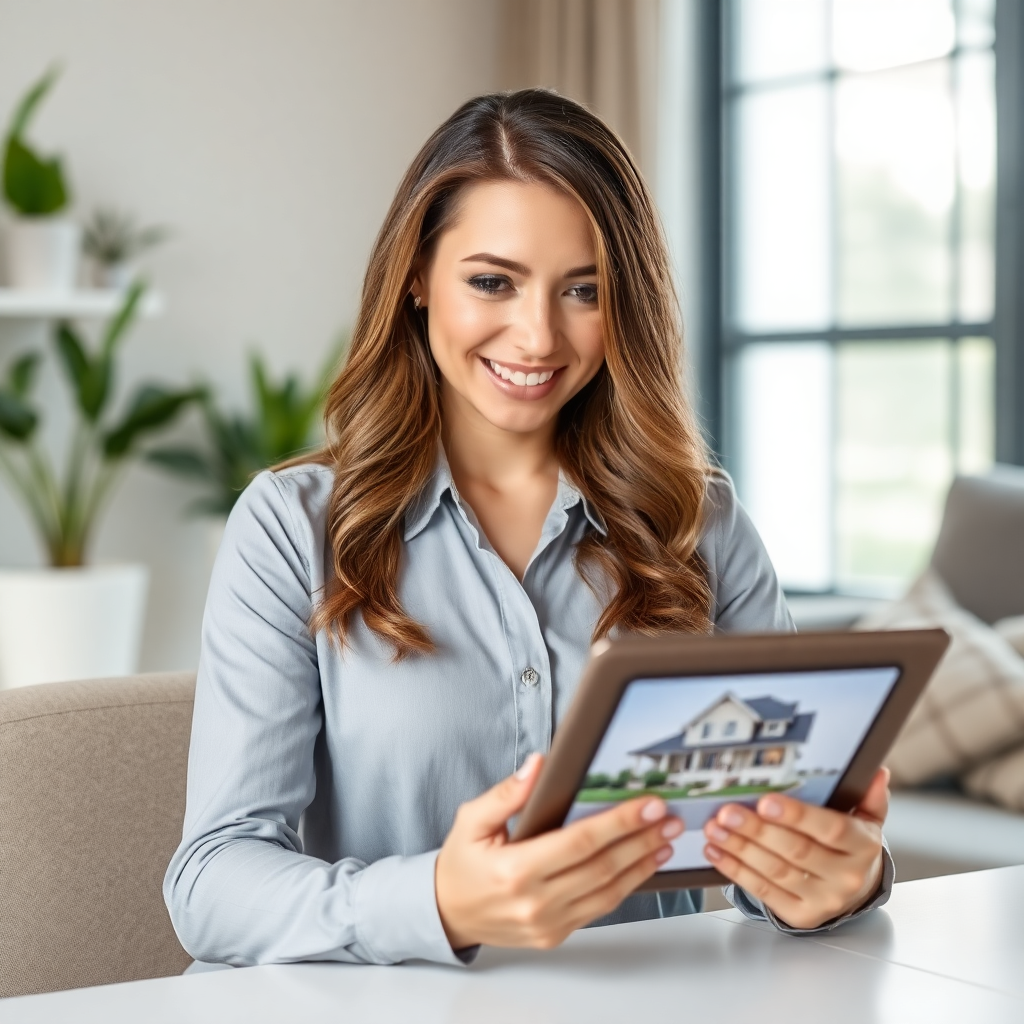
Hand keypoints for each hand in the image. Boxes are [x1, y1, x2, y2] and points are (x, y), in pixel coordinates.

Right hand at [435, 753, 682, 949]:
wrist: (447, 912)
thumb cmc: (461, 865)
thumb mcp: (471, 820)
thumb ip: (506, 793)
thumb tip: (537, 765)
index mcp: (515, 870)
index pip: (580, 842)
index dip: (619, 822)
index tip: (647, 805)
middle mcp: (535, 902)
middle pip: (603, 867)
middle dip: (641, 839)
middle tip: (667, 817)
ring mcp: (548, 923)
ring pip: (608, 892)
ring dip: (642, 864)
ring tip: (664, 839)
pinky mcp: (556, 934)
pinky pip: (599, 908)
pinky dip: (625, 886)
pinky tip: (640, 865)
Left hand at [702, 767, 889, 930]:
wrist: (856, 891)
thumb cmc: (852, 846)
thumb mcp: (867, 820)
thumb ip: (870, 796)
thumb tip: (877, 772)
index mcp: (862, 846)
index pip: (830, 829)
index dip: (796, 816)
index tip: (766, 801)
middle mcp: (844, 876)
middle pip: (796, 851)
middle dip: (757, 830)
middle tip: (728, 812)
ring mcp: (822, 900)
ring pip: (775, 871)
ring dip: (740, 848)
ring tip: (716, 828)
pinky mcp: (800, 915)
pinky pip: (762, 890)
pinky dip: (735, 869)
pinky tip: (716, 850)